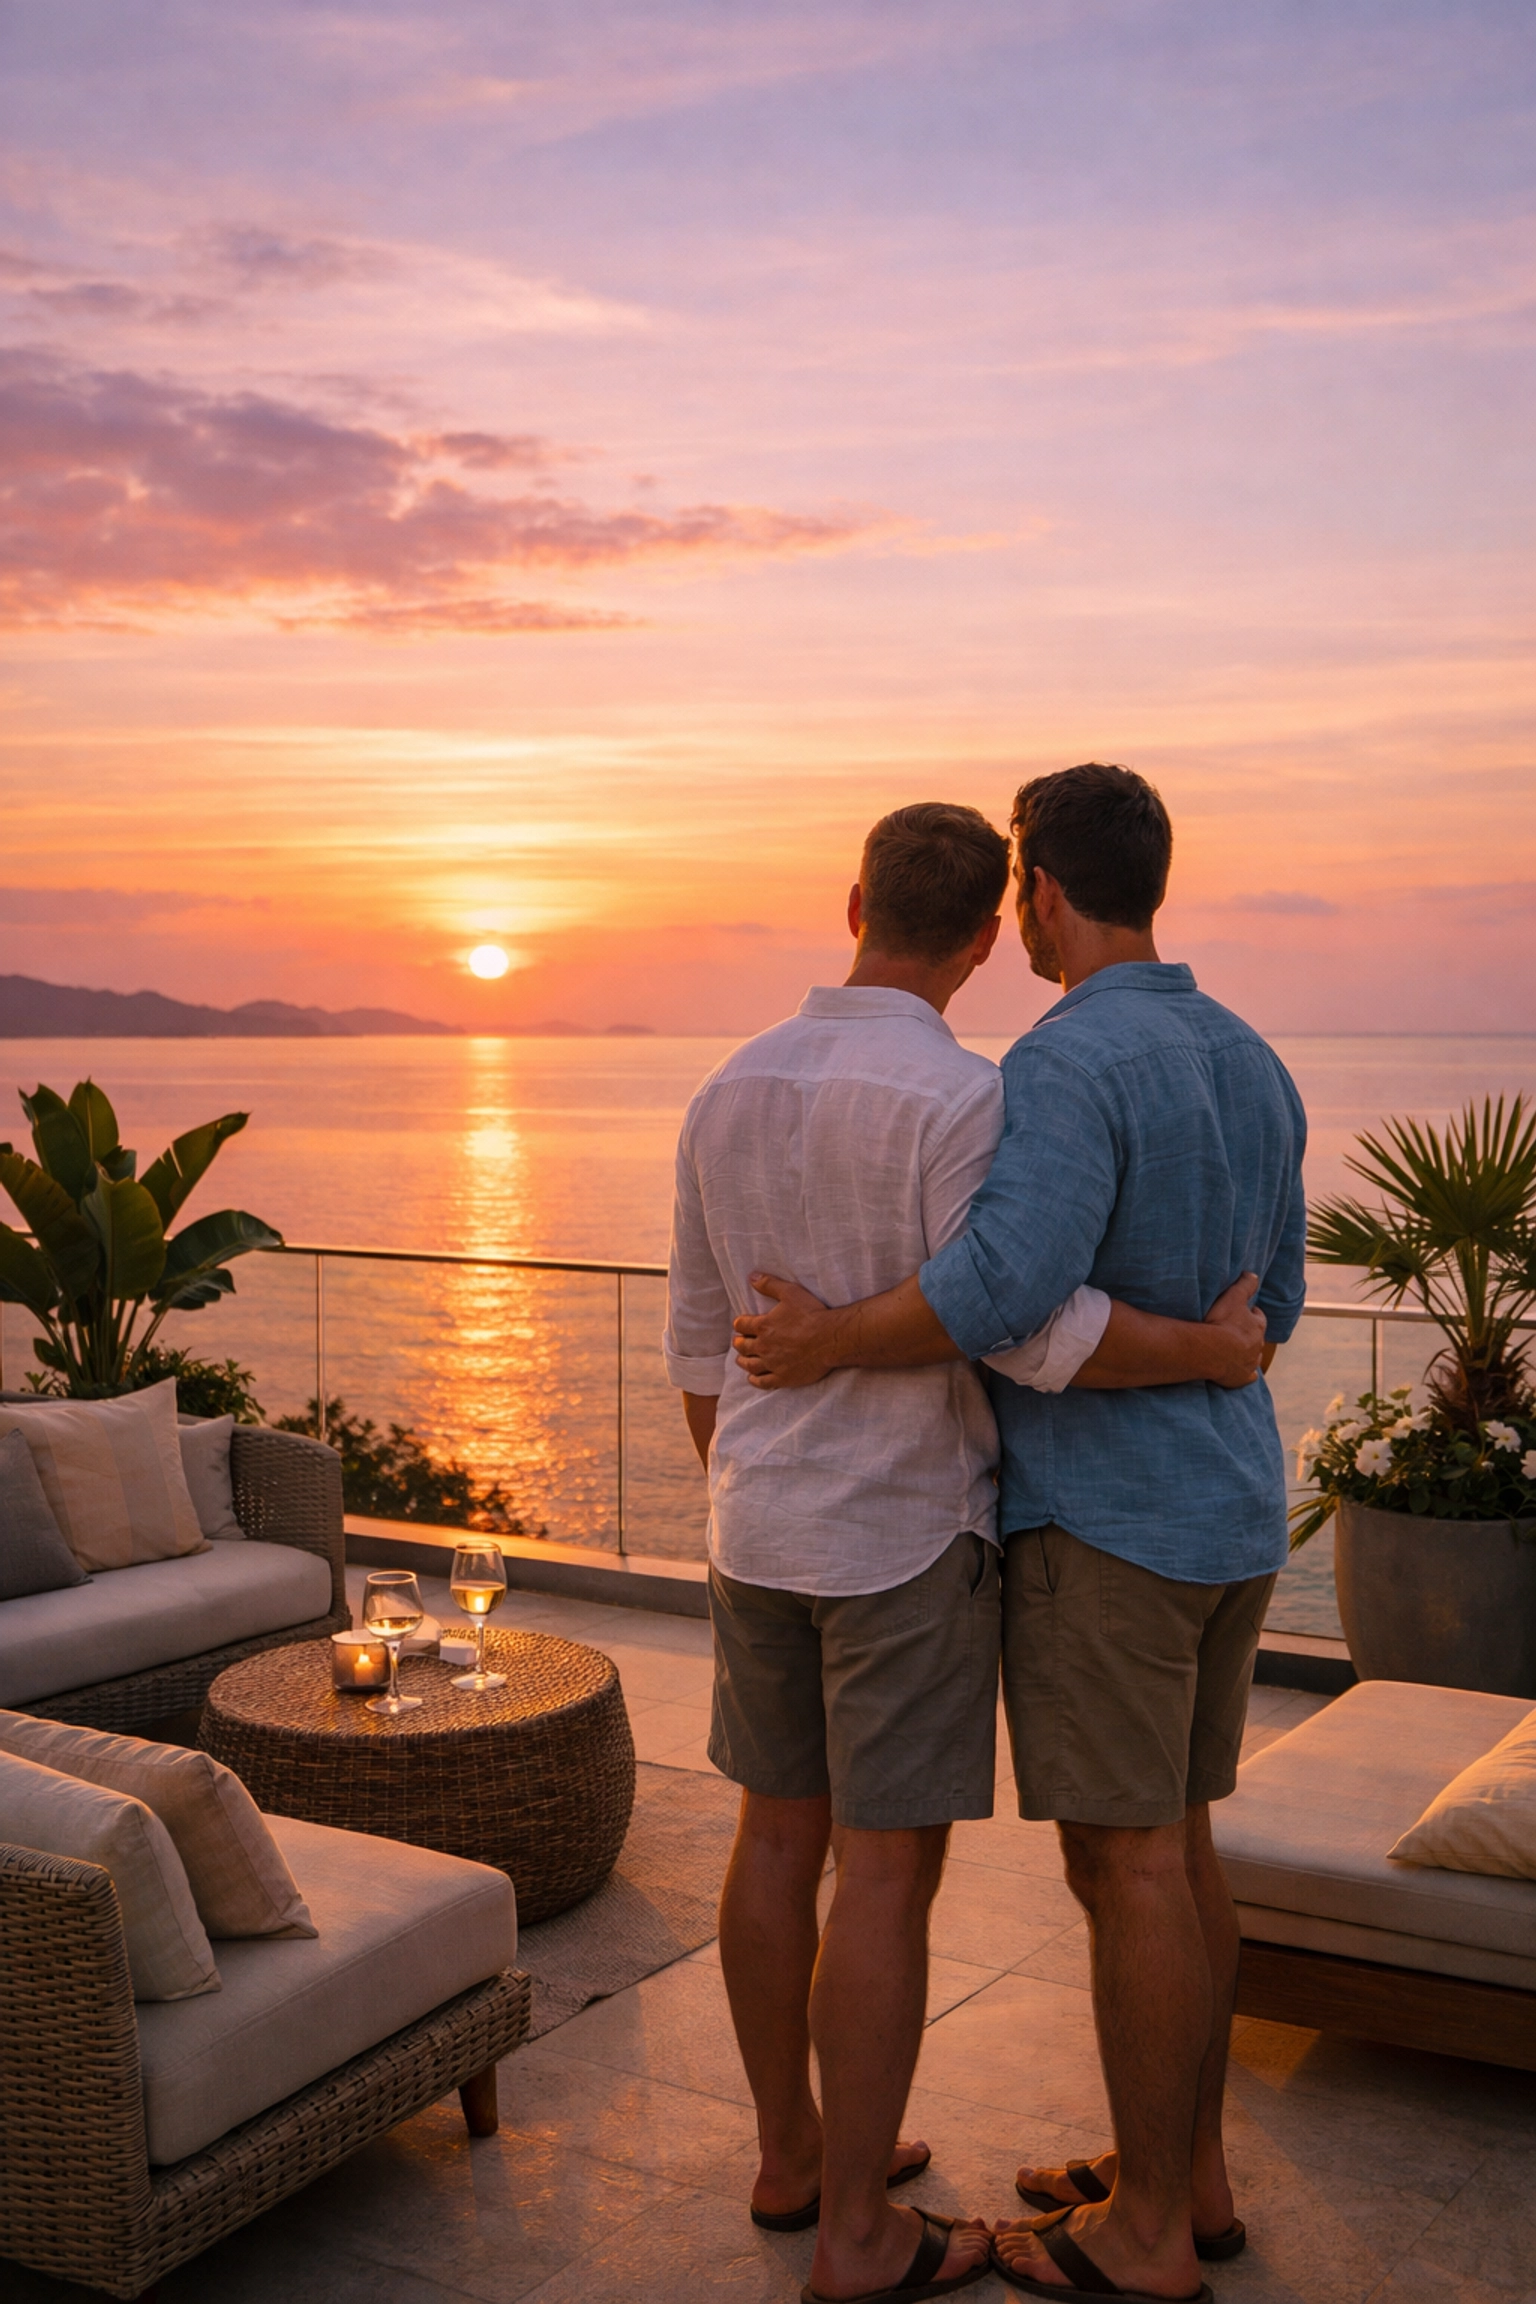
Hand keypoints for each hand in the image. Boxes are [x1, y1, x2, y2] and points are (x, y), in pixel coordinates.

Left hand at [732, 1273, 840, 1388]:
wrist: (831, 1339)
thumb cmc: (812, 1314)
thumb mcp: (790, 1292)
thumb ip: (769, 1284)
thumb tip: (752, 1277)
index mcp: (763, 1326)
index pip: (742, 1325)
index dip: (740, 1323)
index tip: (740, 1324)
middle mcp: (764, 1346)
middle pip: (743, 1346)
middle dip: (739, 1343)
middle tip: (738, 1342)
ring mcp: (773, 1364)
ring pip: (750, 1365)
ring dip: (743, 1361)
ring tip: (741, 1360)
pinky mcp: (783, 1377)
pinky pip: (763, 1382)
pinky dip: (755, 1380)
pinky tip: (752, 1378)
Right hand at [1202, 1271, 1265, 1386]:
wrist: (1210, 1351)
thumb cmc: (1221, 1322)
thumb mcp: (1233, 1297)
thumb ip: (1245, 1284)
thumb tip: (1253, 1274)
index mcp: (1257, 1326)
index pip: (1258, 1317)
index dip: (1251, 1314)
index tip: (1243, 1312)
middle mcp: (1257, 1345)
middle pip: (1257, 1338)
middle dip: (1249, 1334)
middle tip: (1236, 1331)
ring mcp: (1250, 1363)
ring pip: (1253, 1357)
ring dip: (1247, 1353)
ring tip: (1234, 1350)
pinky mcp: (1241, 1378)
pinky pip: (1247, 1376)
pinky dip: (1244, 1373)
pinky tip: (1238, 1371)